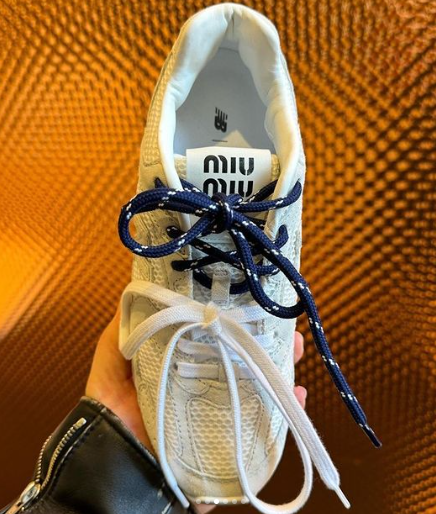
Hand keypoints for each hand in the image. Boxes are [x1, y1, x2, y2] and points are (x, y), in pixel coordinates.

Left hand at [86, 308, 306, 454]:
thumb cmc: (112, 406)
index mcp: (185, 367)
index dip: (239, 324)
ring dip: (281, 372)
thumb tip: (138, 292)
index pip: (219, 340)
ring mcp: (219, 417)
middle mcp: (206, 388)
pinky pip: (263, 432)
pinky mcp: (228, 445)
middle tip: (287, 331)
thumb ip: (123, 329)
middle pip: (245, 362)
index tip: (257, 308)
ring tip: (295, 354)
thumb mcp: (113, 357)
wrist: (115, 461)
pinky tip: (296, 396)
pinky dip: (285, 416)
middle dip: (270, 345)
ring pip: (259, 391)